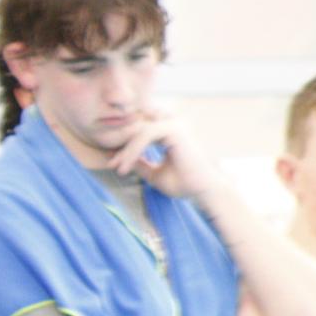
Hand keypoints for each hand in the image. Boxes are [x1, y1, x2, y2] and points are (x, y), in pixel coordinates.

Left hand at [107, 107, 222, 201]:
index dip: (123, 145)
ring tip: (117, 168)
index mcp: (168, 131)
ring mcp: (174, 124)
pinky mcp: (174, 130)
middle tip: (111, 164)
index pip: (138, 131)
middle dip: (120, 145)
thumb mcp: (153, 172)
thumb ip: (138, 163)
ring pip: (137, 131)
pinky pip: (144, 135)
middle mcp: (172, 123)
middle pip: (136, 126)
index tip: (112, 164)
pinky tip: (125, 167)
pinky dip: (132, 151)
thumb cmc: (183, 183)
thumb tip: (115, 158)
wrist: (204, 191)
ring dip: (124, 150)